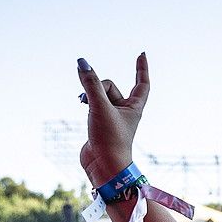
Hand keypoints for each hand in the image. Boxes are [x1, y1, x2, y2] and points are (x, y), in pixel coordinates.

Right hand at [76, 53, 149, 186]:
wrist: (103, 166)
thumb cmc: (109, 139)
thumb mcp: (99, 107)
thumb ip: (90, 83)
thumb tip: (82, 62)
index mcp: (134, 108)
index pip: (142, 83)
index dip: (141, 68)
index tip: (141, 54)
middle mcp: (124, 112)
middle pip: (111, 86)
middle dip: (98, 86)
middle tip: (89, 98)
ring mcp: (111, 118)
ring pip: (99, 95)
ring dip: (90, 93)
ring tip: (81, 101)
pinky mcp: (98, 124)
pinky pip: (92, 104)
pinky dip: (86, 100)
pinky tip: (80, 103)